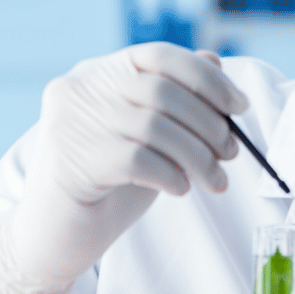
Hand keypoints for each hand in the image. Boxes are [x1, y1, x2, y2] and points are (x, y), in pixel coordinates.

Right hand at [0, 42, 247, 293]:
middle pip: (163, 91)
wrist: (56, 236)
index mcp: (98, 73)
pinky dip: (171, 175)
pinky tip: (180, 188)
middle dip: (209, 124)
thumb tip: (216, 65)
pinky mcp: (74, 162)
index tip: (238, 107)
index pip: (159, 55)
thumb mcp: (147, 137)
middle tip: (230, 154)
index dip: (206, 78)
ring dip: (198, 156)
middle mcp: (80, 89)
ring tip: (214, 180)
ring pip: (155, 127)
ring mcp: (72, 124)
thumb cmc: (107, 183)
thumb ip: (174, 102)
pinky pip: (140, 160)